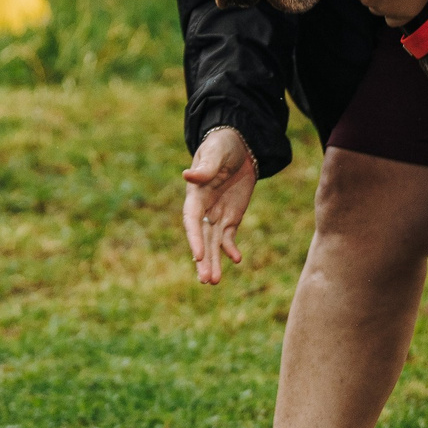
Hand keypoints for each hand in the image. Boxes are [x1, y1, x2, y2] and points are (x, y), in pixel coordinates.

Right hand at [181, 127, 258, 284]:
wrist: (240, 145)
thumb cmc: (223, 145)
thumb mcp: (215, 152)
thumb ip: (204, 167)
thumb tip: (187, 175)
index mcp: (196, 195)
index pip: (192, 220)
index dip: (194, 238)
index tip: (198, 256)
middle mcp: (204, 208)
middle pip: (202, 238)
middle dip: (203, 260)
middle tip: (206, 281)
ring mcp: (217, 214)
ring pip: (214, 243)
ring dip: (214, 262)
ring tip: (214, 282)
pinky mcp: (232, 216)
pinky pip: (229, 236)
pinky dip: (232, 249)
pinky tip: (236, 260)